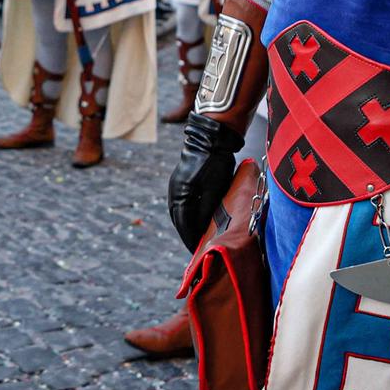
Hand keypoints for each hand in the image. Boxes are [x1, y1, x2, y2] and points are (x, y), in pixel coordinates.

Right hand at [168, 114, 245, 250]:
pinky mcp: (182, 181)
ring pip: (180, 212)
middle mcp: (174, 192)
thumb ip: (207, 210)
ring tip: (199, 237)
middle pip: (180, 220)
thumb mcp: (214, 190)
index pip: (183, 224)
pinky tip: (199, 219)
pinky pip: (184, 203)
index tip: (197, 252)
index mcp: (179, 195)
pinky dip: (190, 214)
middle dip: (189, 234)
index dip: (191, 239)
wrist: (212, 137)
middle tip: (199, 248)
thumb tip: (204, 228)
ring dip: (189, 225)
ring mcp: (176, 186)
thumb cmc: (214, 163)